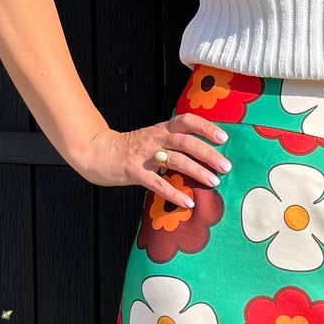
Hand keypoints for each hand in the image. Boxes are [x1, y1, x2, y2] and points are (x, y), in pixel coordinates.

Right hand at [73, 111, 231, 206]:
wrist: (98, 152)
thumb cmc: (131, 149)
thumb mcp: (153, 139)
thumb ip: (174, 143)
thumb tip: (205, 154)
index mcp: (162, 129)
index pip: (187, 121)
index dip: (206, 127)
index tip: (224, 137)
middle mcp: (155, 138)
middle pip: (186, 141)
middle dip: (208, 153)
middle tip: (225, 166)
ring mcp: (144, 155)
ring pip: (175, 160)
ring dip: (197, 171)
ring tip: (214, 182)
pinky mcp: (134, 171)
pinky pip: (157, 184)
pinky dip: (174, 193)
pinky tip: (188, 202)